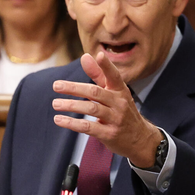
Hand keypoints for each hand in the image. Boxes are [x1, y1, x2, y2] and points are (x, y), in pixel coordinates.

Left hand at [52, 51, 163, 167]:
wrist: (139, 139)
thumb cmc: (121, 111)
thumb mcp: (113, 93)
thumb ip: (98, 75)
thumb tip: (85, 56)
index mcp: (120, 90)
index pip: (114, 76)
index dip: (107, 65)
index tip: (99, 55)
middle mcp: (119, 103)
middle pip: (95, 92)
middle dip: (74, 88)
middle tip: (56, 86)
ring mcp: (115, 119)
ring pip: (91, 109)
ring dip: (71, 105)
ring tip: (55, 103)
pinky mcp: (109, 134)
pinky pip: (88, 127)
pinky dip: (72, 123)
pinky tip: (59, 119)